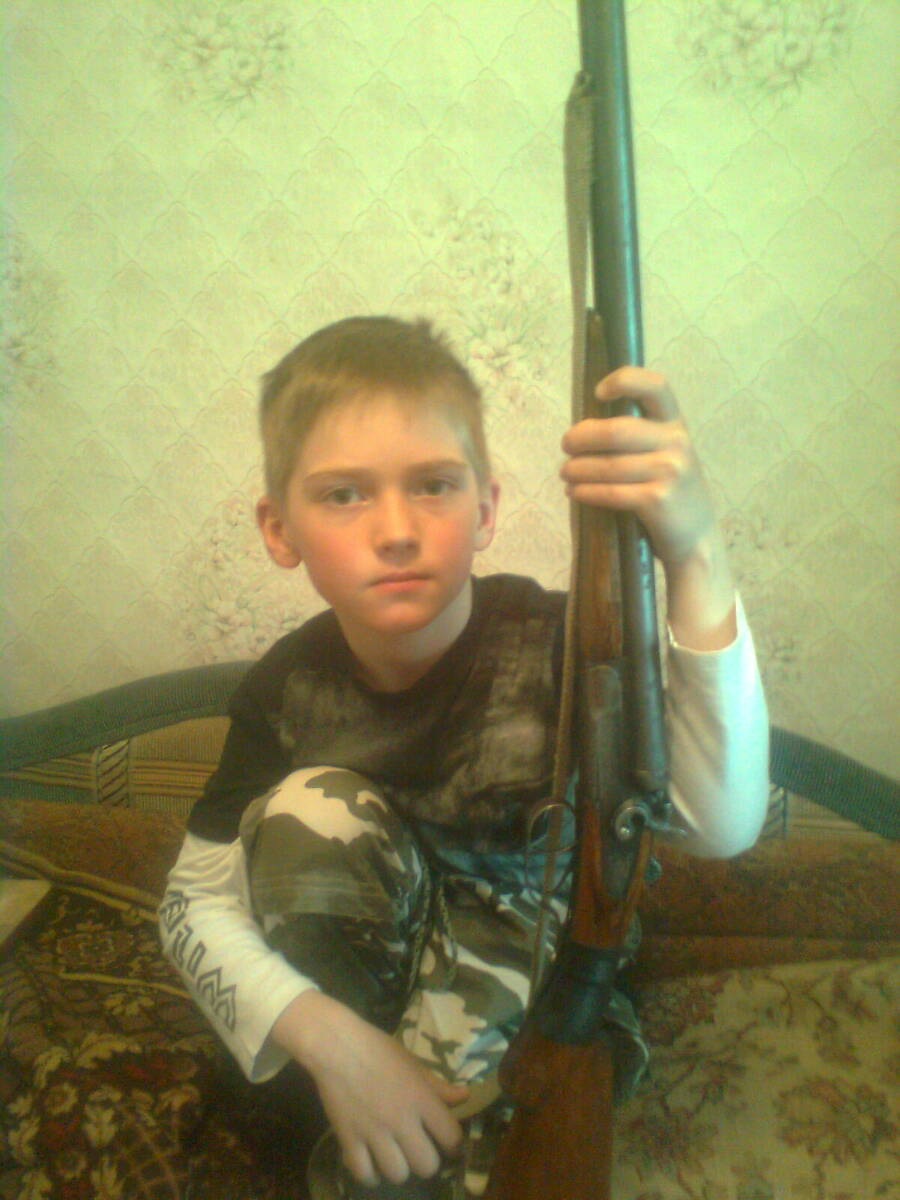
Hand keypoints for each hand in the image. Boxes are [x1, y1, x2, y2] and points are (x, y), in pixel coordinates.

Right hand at [273, 991, 467, 1186]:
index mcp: (421, 1098)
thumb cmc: (378, 1049)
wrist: (337, 1045)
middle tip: (419, 1151)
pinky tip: (372, 1165)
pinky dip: (369, 1175)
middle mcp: (401, 1120)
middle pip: (426, 1165)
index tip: (447, 1143)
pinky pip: (363, 1173)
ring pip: (397, 1174)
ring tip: (395, 1158)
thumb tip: (465, 1096)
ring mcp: (374, 1132)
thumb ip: (438, 1086)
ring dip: (399, 1169)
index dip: (453, 1145)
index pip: (451, 1137)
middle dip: (426, 1162)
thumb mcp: (413, 1063)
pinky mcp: (348, 1138)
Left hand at [560, 366, 713, 566]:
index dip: (625, 381)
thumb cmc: (670, 490)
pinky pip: (611, 492)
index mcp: (675, 424)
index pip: (655, 386)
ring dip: (577, 470)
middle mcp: (676, 442)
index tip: (599, 393)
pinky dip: (586, 492)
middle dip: (582, 438)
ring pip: (608, 466)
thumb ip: (639, 436)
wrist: (698, 536)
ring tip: (565, 474)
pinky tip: (575, 493)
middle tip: (566, 446)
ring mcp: (670, 472)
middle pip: (617, 431)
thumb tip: (583, 431)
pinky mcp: (658, 500)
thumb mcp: (667, 453)